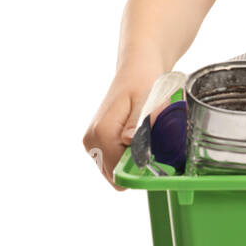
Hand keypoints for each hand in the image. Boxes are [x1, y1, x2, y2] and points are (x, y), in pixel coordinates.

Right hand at [82, 61, 164, 190]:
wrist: (137, 69)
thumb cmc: (145, 83)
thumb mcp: (148, 101)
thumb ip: (138, 124)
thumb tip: (128, 141)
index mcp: (102, 133)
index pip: (117, 175)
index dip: (138, 171)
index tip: (154, 155)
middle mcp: (92, 140)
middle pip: (115, 176)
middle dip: (135, 165)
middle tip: (151, 141)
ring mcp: (92, 142)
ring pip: (114, 170)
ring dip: (132, 159)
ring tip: (143, 134)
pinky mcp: (97, 141)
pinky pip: (114, 161)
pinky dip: (128, 154)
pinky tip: (135, 134)